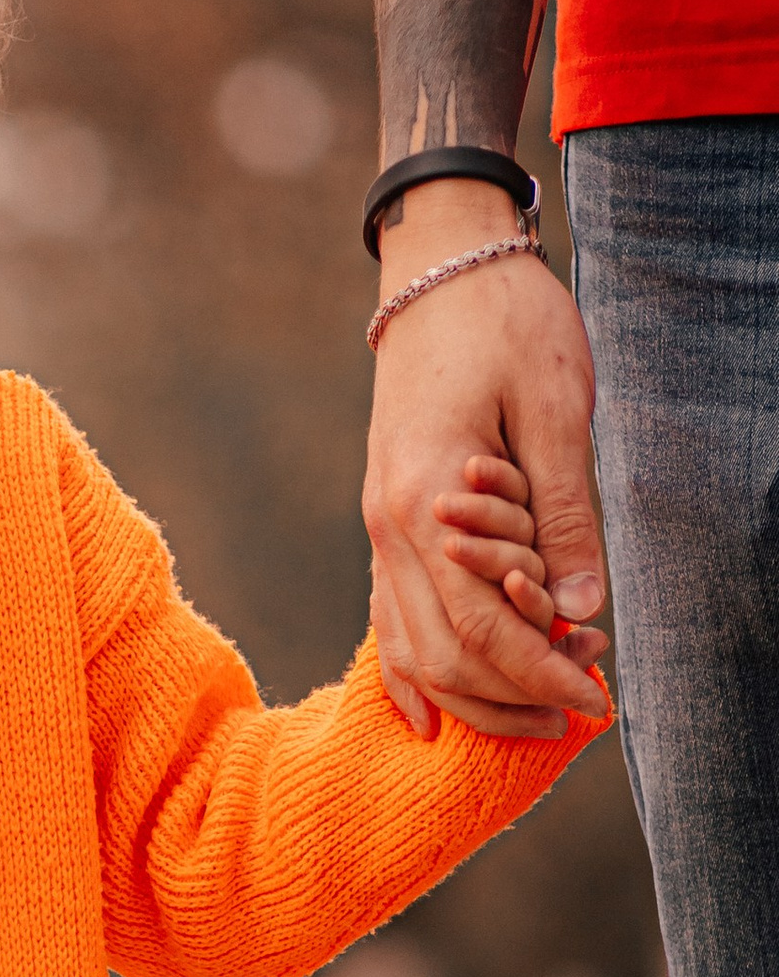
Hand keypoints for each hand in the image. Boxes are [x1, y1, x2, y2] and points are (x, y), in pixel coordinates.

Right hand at [363, 215, 610, 738]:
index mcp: (429, 500)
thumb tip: (580, 611)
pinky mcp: (385, 516)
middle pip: (442, 654)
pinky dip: (411, 672)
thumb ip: (565, 513)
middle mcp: (390, 524)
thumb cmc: (506, 321)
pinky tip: (433, 712)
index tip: (598, 698)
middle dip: (512, 696)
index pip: (483, 626)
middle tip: (583, 708)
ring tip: (539, 709)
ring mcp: (379, 523)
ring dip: (473, 692)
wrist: (438, 264)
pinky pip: (388, 617)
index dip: (542, 673)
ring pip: (410, 647)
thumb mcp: (558, 407)